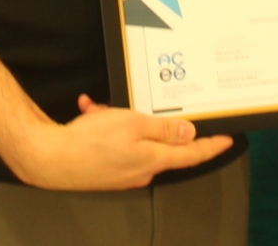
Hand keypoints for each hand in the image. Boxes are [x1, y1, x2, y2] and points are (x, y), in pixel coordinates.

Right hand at [3, 95, 233, 190]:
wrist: (49, 159)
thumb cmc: (90, 143)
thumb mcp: (132, 124)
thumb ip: (163, 129)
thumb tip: (189, 134)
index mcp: (154, 159)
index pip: (192, 154)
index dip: (212, 145)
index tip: (228, 139)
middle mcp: (142, 169)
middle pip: (159, 143)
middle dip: (148, 121)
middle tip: (131, 107)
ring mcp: (123, 171)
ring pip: (132, 138)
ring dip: (118, 120)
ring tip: (100, 109)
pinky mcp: (106, 168)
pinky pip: (113, 142)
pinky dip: (103, 125)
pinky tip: (90, 113)